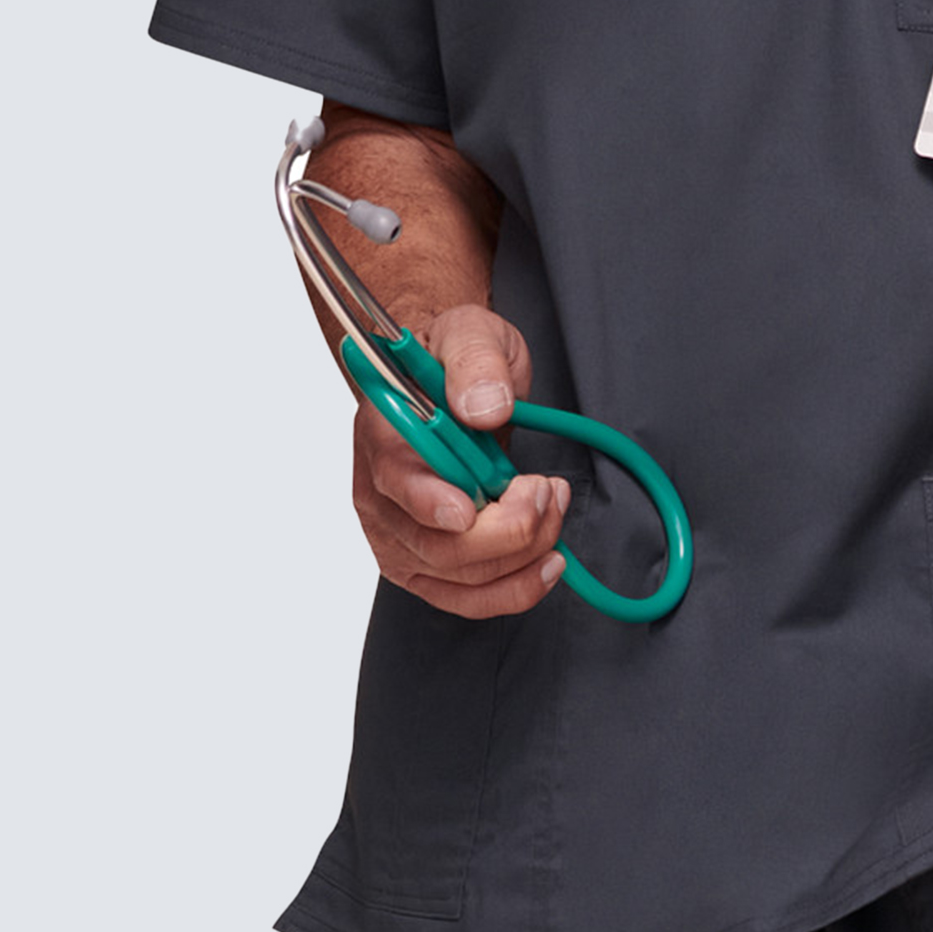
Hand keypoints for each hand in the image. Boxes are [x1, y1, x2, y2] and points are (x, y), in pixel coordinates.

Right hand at [350, 300, 571, 617]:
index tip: (474, 505)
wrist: (449, 379)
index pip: (396, 484)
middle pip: (437, 545)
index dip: (433, 503)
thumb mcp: (470, 332)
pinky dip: (515, 588)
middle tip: (547, 488)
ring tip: (553, 505)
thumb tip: (484, 406)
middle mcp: (379, 496)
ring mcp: (399, 537)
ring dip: (524, 551)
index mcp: (380, 434)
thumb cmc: (454, 358)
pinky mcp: (425, 565)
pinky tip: (547, 563)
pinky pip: (468, 599)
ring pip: (461, 578)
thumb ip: (475, 362)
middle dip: (508, 527)